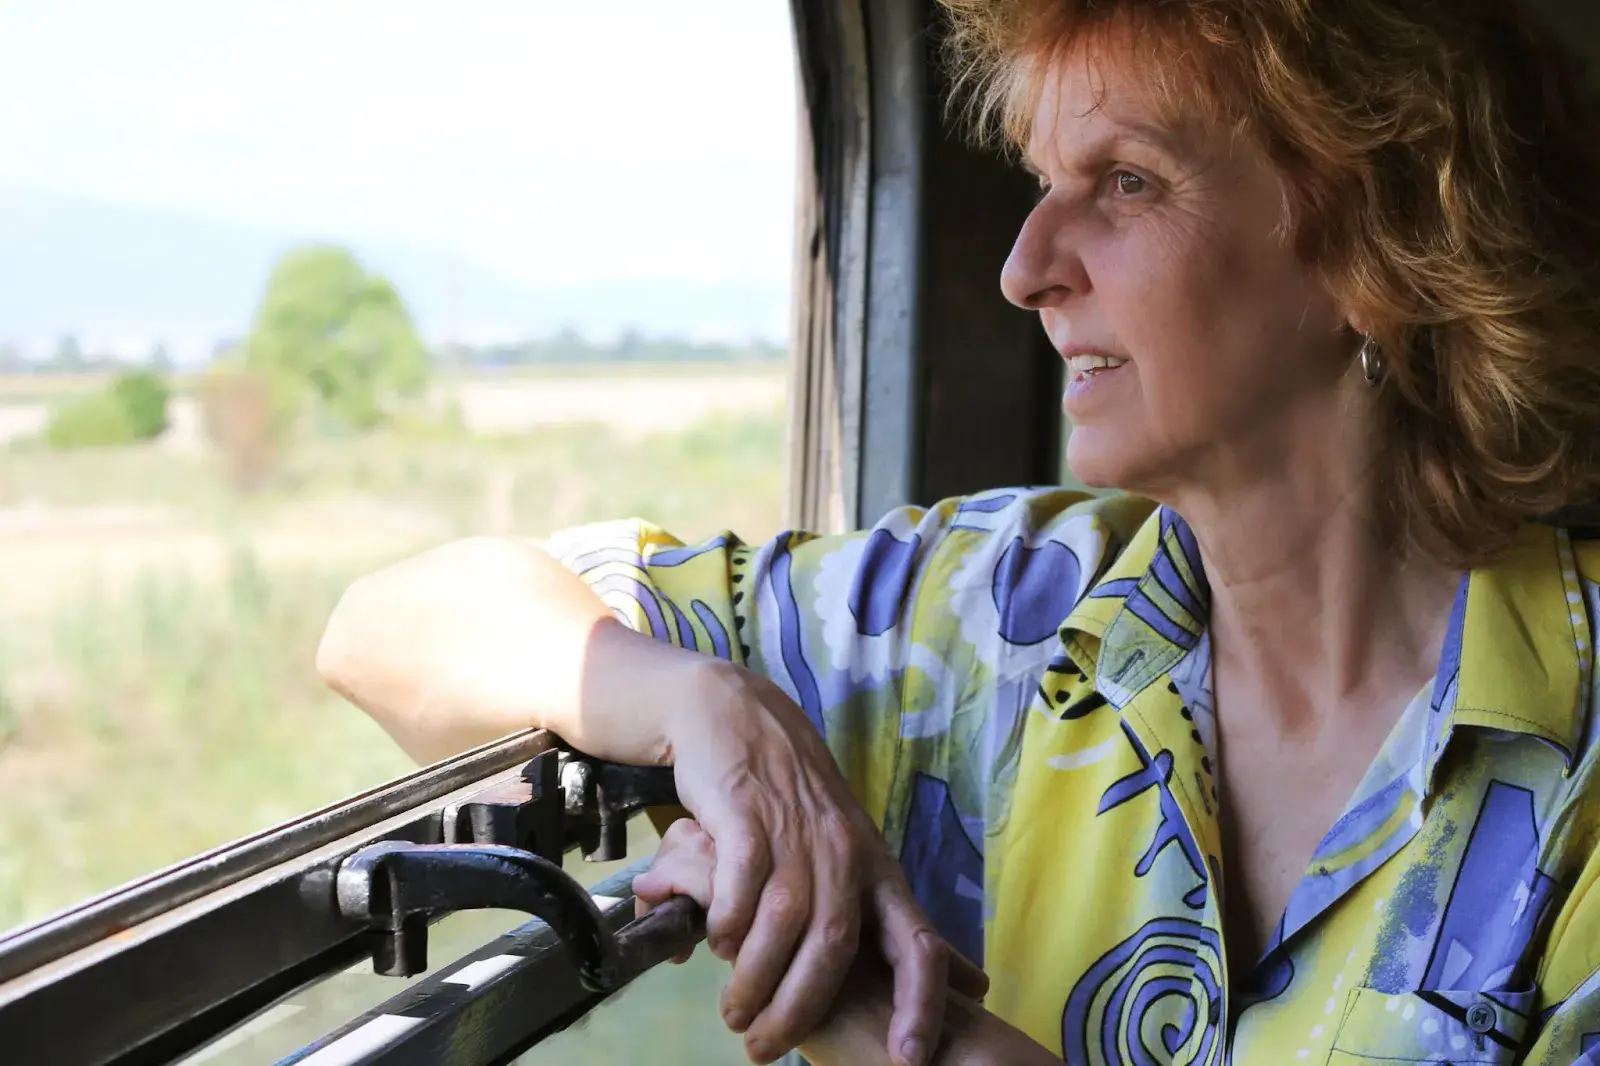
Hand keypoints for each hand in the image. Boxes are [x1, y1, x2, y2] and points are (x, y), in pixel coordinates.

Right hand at [636, 820, 993, 1065]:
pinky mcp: (747, 814)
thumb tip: (973, 986)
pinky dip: (729, 925)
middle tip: (765, 1049)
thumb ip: (894, 920)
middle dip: (801, 1010)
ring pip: (785, 922)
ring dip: (756, 979)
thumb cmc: (799, 805)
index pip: (918, 942)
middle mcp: (846, 854)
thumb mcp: (856, 856)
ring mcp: (798, 833)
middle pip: (835, 945)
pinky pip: (742, 884)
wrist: (739, 717)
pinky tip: (717, 945)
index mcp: (879, 870)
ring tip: (736, 1012)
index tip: (908, 1059)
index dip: (921, 1002)